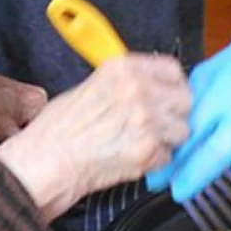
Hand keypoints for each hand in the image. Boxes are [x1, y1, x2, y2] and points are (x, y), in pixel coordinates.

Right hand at [0, 54, 190, 220]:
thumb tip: (153, 90)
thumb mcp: (91, 87)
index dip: (173, 86)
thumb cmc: (58, 130)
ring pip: (181, 130)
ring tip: (140, 145)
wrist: (45, 161)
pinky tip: (131, 159)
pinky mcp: (149, 150)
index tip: (169, 96)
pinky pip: (169, 157)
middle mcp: (139, 89)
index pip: (173, 69)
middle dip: (174, 115)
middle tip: (158, 126)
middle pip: (184, 100)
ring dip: (167, 141)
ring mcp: (146, 120)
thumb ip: (125, 85)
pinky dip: (155, 162)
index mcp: (123, 68)